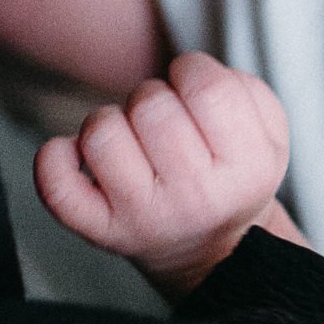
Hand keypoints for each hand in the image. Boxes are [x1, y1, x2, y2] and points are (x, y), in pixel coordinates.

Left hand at [34, 51, 294, 296]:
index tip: (191, 88)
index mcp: (247, 170)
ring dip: (109, 121)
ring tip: (130, 141)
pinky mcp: (100, 231)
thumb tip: (185, 72)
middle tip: (163, 123)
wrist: (213, 252)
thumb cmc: (231, 176)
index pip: (208, 89)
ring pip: (101, 132)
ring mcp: (143, 217)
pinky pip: (57, 183)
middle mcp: (196, 197)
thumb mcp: (268, 136)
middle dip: (152, 98)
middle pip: (151, 106)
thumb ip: (243, 89)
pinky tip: (77, 154)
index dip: (191, 71)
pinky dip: (55, 157)